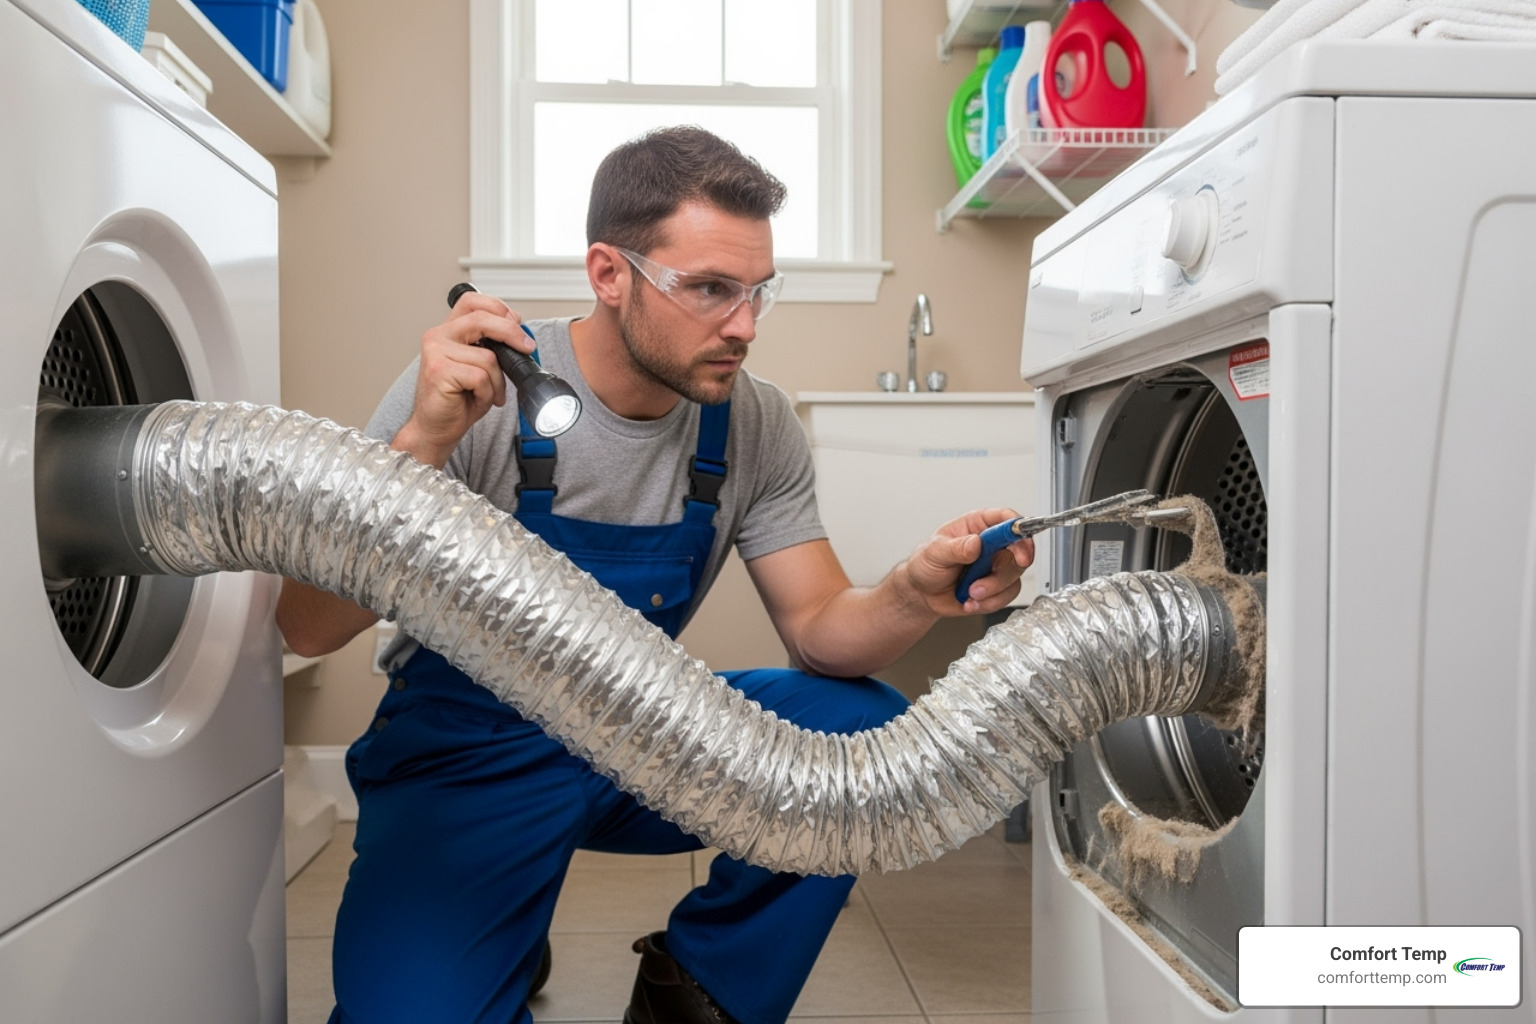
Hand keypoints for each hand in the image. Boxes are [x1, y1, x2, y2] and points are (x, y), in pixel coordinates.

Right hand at [395, 291, 536, 467]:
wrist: (436, 428)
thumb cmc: (458, 400)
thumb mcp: (480, 367)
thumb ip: (493, 347)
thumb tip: (521, 336)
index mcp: (449, 331)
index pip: (473, 301)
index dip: (499, 307)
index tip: (517, 323)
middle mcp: (438, 336)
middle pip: (483, 319)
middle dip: (512, 333)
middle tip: (527, 347)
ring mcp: (436, 351)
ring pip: (488, 357)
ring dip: (497, 381)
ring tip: (487, 393)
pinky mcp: (439, 370)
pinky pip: (480, 377)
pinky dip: (487, 392)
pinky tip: (476, 399)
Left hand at [903, 508, 1034, 615]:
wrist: (922, 594)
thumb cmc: (926, 564)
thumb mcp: (934, 552)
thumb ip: (956, 548)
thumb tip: (975, 543)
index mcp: (977, 526)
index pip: (1006, 519)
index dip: (1018, 529)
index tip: (1020, 543)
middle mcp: (991, 545)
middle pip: (1019, 550)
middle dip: (1006, 569)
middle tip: (990, 578)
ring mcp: (995, 567)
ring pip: (1014, 576)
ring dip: (992, 590)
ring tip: (969, 593)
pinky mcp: (997, 588)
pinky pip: (1006, 596)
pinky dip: (989, 603)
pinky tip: (970, 602)